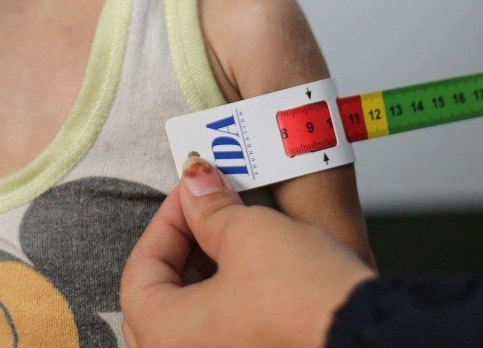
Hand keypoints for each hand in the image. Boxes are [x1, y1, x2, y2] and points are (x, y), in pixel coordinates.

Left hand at [121, 158, 374, 347]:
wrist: (374, 342)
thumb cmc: (307, 303)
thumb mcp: (248, 234)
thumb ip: (209, 206)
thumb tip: (195, 182)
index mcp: (164, 340)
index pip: (140, 272)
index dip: (165, 220)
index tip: (192, 193)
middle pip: (161, 301)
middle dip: (184, 250)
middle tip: (209, 212)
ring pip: (191, 324)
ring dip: (206, 277)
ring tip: (234, 238)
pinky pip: (222, 339)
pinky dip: (226, 307)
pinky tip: (253, 277)